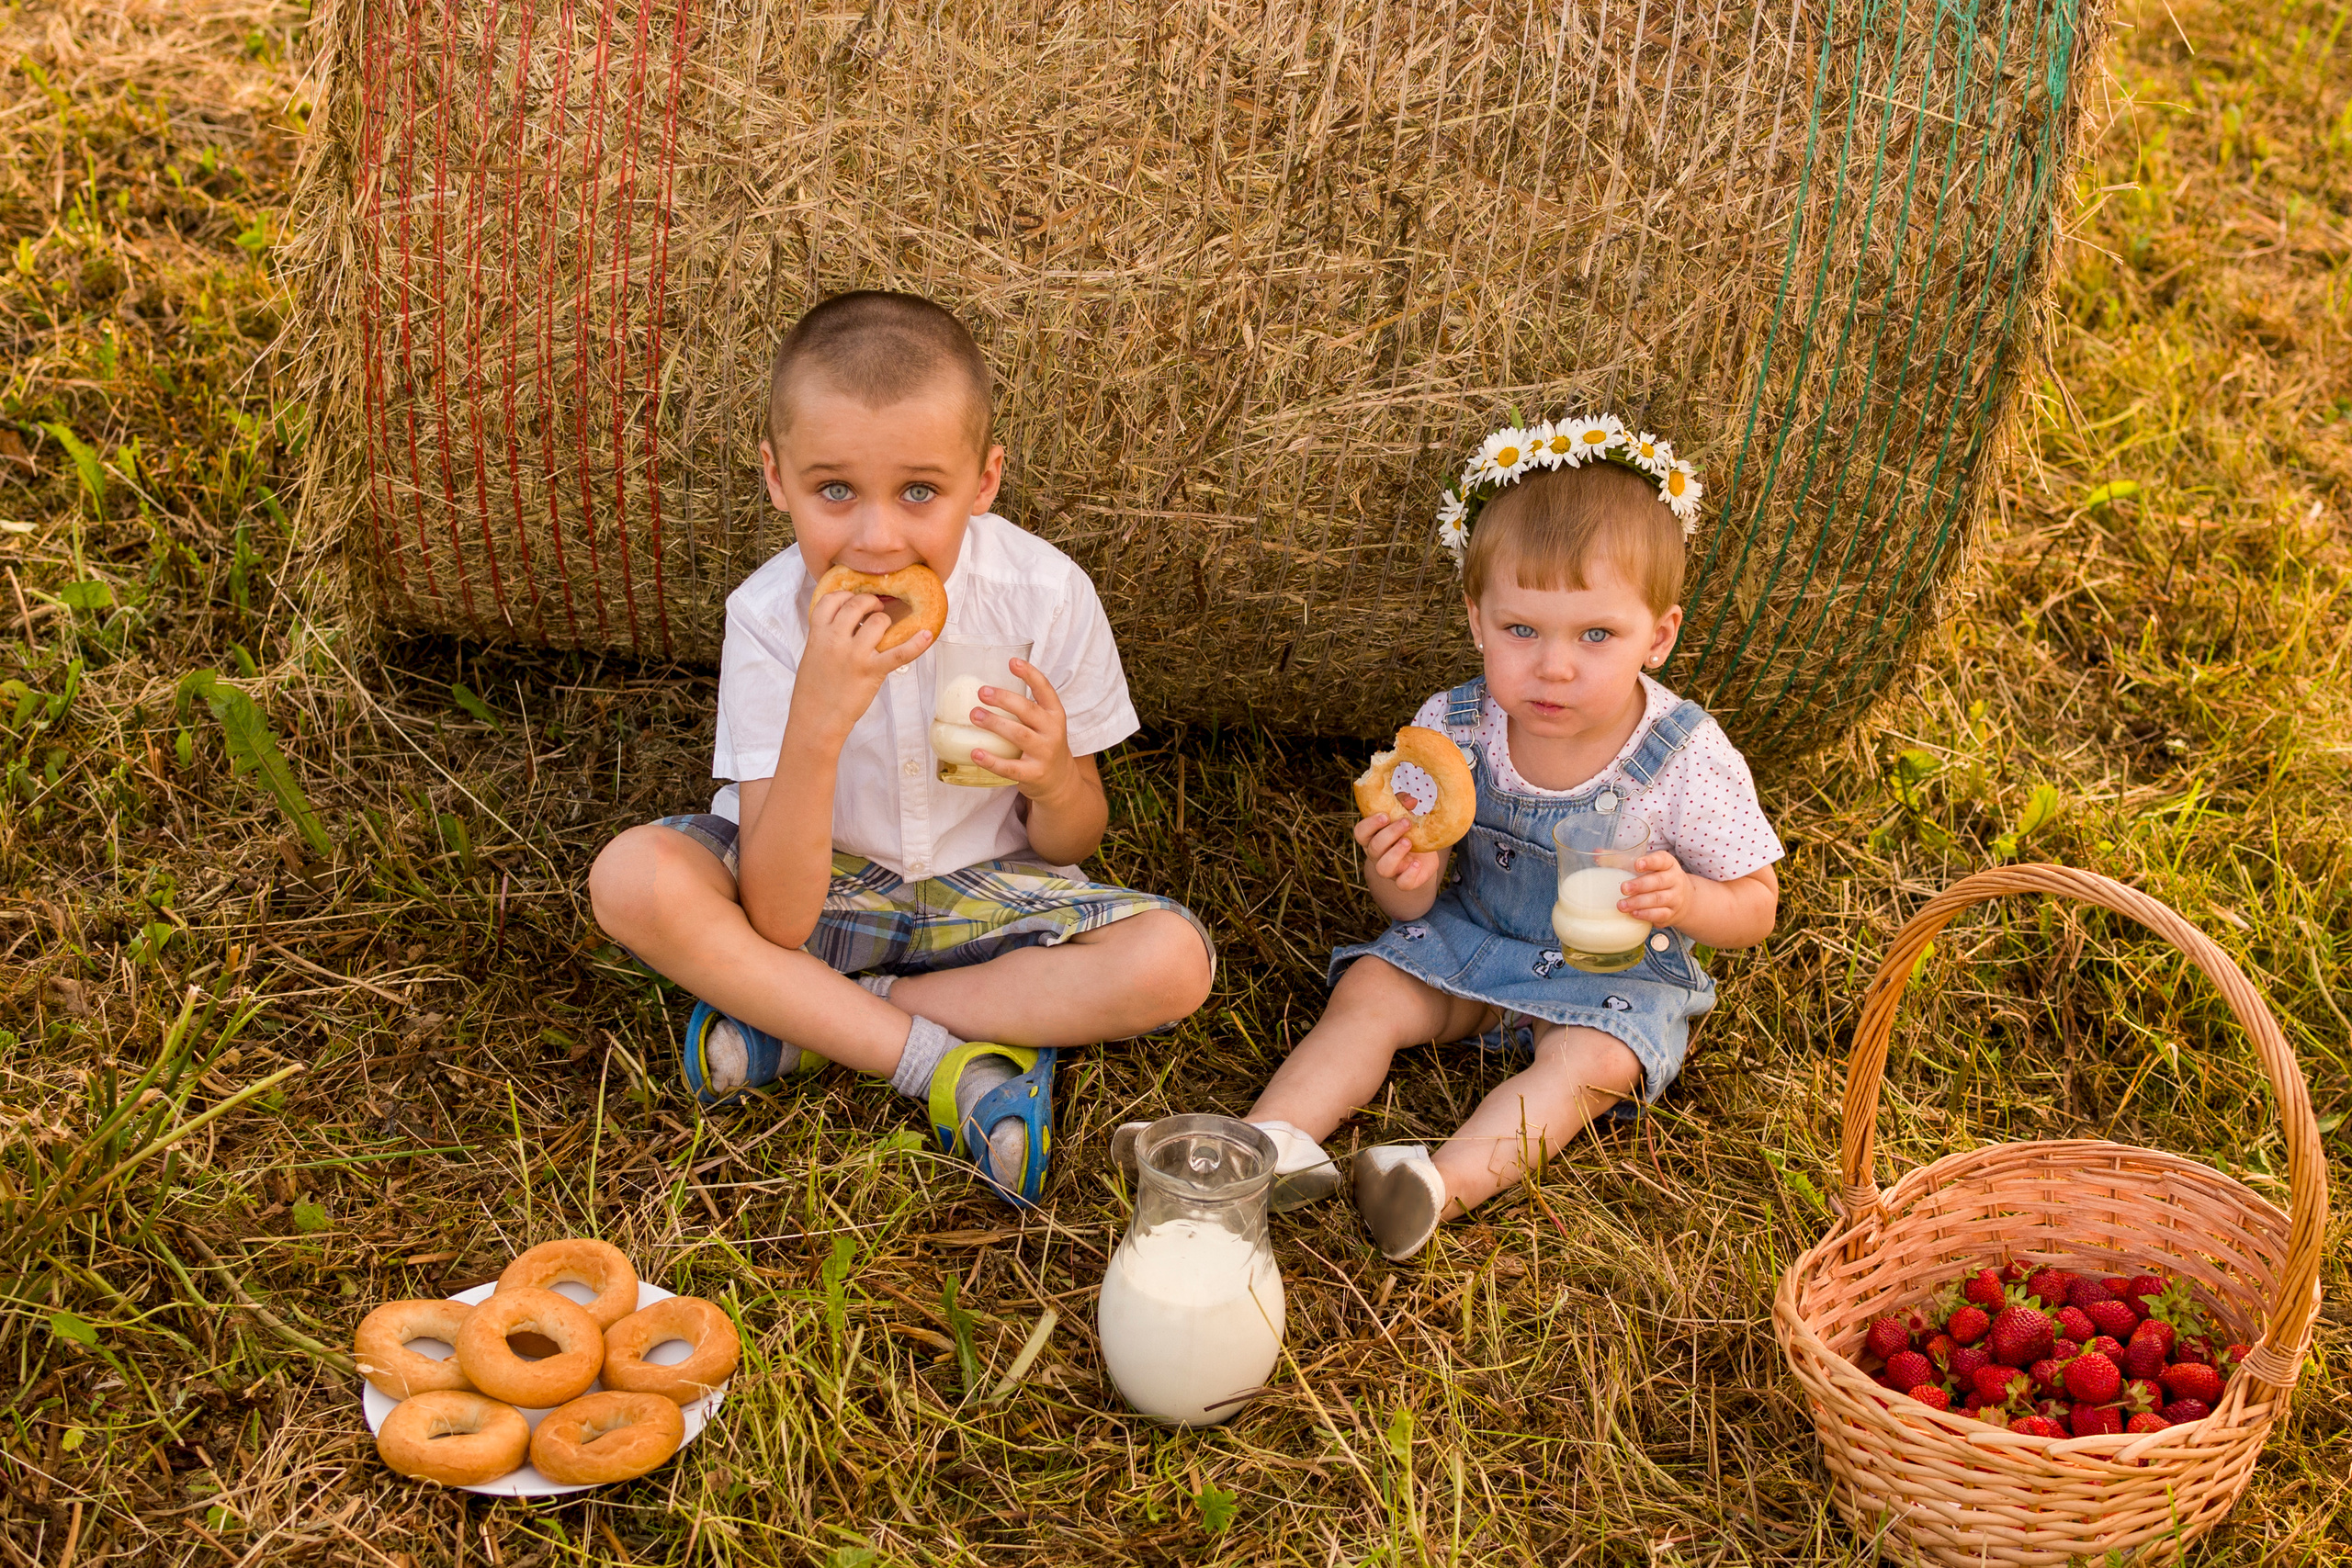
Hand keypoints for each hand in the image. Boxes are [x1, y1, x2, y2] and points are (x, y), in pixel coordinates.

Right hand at [790, 587, 931, 741]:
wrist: (815, 720)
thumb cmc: (813, 691)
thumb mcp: (812, 655)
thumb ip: (826, 636)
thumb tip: (847, 623)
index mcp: (817, 634)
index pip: (831, 600)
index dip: (845, 595)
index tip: (853, 598)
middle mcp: (835, 640)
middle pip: (857, 604)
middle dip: (870, 602)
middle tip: (876, 608)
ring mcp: (854, 655)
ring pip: (879, 621)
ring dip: (885, 621)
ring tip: (886, 629)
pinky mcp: (872, 671)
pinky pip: (899, 653)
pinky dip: (916, 643)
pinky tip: (926, 635)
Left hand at [962, 658, 1077, 800]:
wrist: (1060, 781)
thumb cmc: (1044, 745)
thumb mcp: (1044, 723)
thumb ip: (1024, 708)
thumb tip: (986, 688)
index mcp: (1054, 714)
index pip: (1045, 689)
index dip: (1030, 674)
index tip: (1012, 662)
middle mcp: (1053, 731)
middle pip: (1028, 710)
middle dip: (1004, 699)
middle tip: (982, 692)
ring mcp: (1045, 753)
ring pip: (1019, 735)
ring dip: (995, 723)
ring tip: (974, 715)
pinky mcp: (1034, 774)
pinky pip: (1010, 767)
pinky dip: (991, 760)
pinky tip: (975, 753)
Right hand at [1355, 793, 1444, 891]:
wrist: (1425, 857)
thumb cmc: (1410, 833)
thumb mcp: (1406, 816)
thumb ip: (1404, 805)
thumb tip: (1410, 800)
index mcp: (1373, 838)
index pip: (1360, 833)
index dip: (1369, 825)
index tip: (1385, 815)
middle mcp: (1377, 855)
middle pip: (1374, 848)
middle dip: (1389, 834)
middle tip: (1407, 822)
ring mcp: (1390, 870)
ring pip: (1383, 868)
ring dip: (1395, 854)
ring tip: (1409, 842)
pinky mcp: (1404, 881)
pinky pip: (1402, 883)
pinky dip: (1409, 874)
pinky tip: (1417, 863)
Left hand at [1617, 850, 1692, 928]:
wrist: (1683, 899)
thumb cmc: (1656, 878)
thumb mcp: (1645, 866)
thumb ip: (1621, 859)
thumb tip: (1597, 854)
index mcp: (1668, 864)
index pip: (1662, 860)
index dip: (1650, 862)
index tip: (1637, 865)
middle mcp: (1674, 880)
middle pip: (1659, 881)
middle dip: (1640, 885)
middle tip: (1623, 888)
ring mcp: (1675, 897)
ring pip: (1658, 899)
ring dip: (1639, 902)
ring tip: (1622, 905)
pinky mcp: (1671, 913)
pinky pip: (1660, 914)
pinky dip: (1646, 915)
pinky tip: (1634, 914)